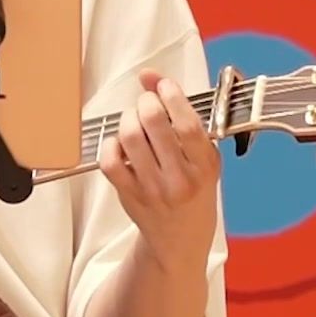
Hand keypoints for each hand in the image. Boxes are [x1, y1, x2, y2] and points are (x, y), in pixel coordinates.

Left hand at [99, 70, 219, 268]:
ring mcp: (152, 189)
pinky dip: (111, 145)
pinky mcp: (129, 195)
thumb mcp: (204, 158)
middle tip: (147, 103)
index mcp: (205, 168)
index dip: (172, 97)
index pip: (187, 124)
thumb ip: (185, 118)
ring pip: (129, 138)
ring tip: (135, 120)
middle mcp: (179, 179)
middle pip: (153, 125)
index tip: (164, 86)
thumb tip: (153, 78)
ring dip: (128, 119)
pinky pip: (110, 161)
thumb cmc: (195, 193)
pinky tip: (121, 144)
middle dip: (146, 103)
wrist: (181, 239)